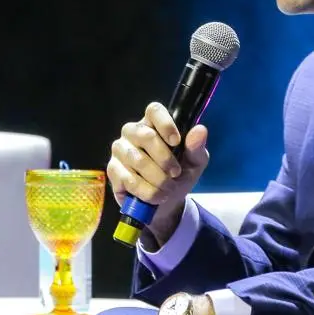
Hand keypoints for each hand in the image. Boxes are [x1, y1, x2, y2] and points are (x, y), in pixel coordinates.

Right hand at [107, 102, 210, 243]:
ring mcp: (120, 150)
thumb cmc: (178, 176)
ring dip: (158, 179)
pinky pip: (130, 179)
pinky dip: (147, 191)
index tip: (176, 142)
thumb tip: (200, 130)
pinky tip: (156, 196)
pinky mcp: (113, 170)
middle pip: (145, 135)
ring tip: (168, 188)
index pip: (154, 110)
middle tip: (175, 173)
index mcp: (153, 124)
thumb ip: (196, 147)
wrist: (166, 204)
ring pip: (138, 160)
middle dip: (164, 158)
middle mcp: (133, 132)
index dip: (165, 124)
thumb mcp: (194, 163)